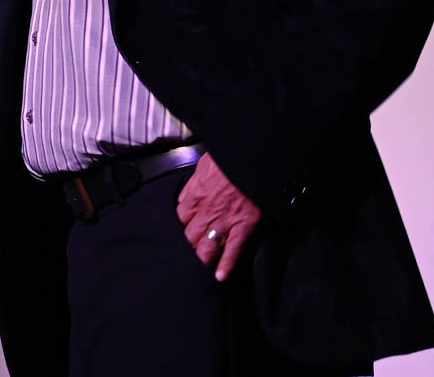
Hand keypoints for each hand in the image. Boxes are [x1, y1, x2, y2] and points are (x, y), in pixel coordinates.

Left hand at [176, 153, 261, 281]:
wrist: (253, 156)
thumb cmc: (229, 157)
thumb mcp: (203, 164)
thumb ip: (193, 184)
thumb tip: (185, 197)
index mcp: (195, 195)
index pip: (179, 218)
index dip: (180, 227)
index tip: (181, 233)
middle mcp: (206, 212)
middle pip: (189, 237)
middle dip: (187, 248)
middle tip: (185, 260)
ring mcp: (224, 221)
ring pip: (207, 248)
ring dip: (202, 260)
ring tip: (201, 271)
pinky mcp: (243, 227)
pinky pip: (232, 251)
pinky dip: (227, 265)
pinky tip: (221, 277)